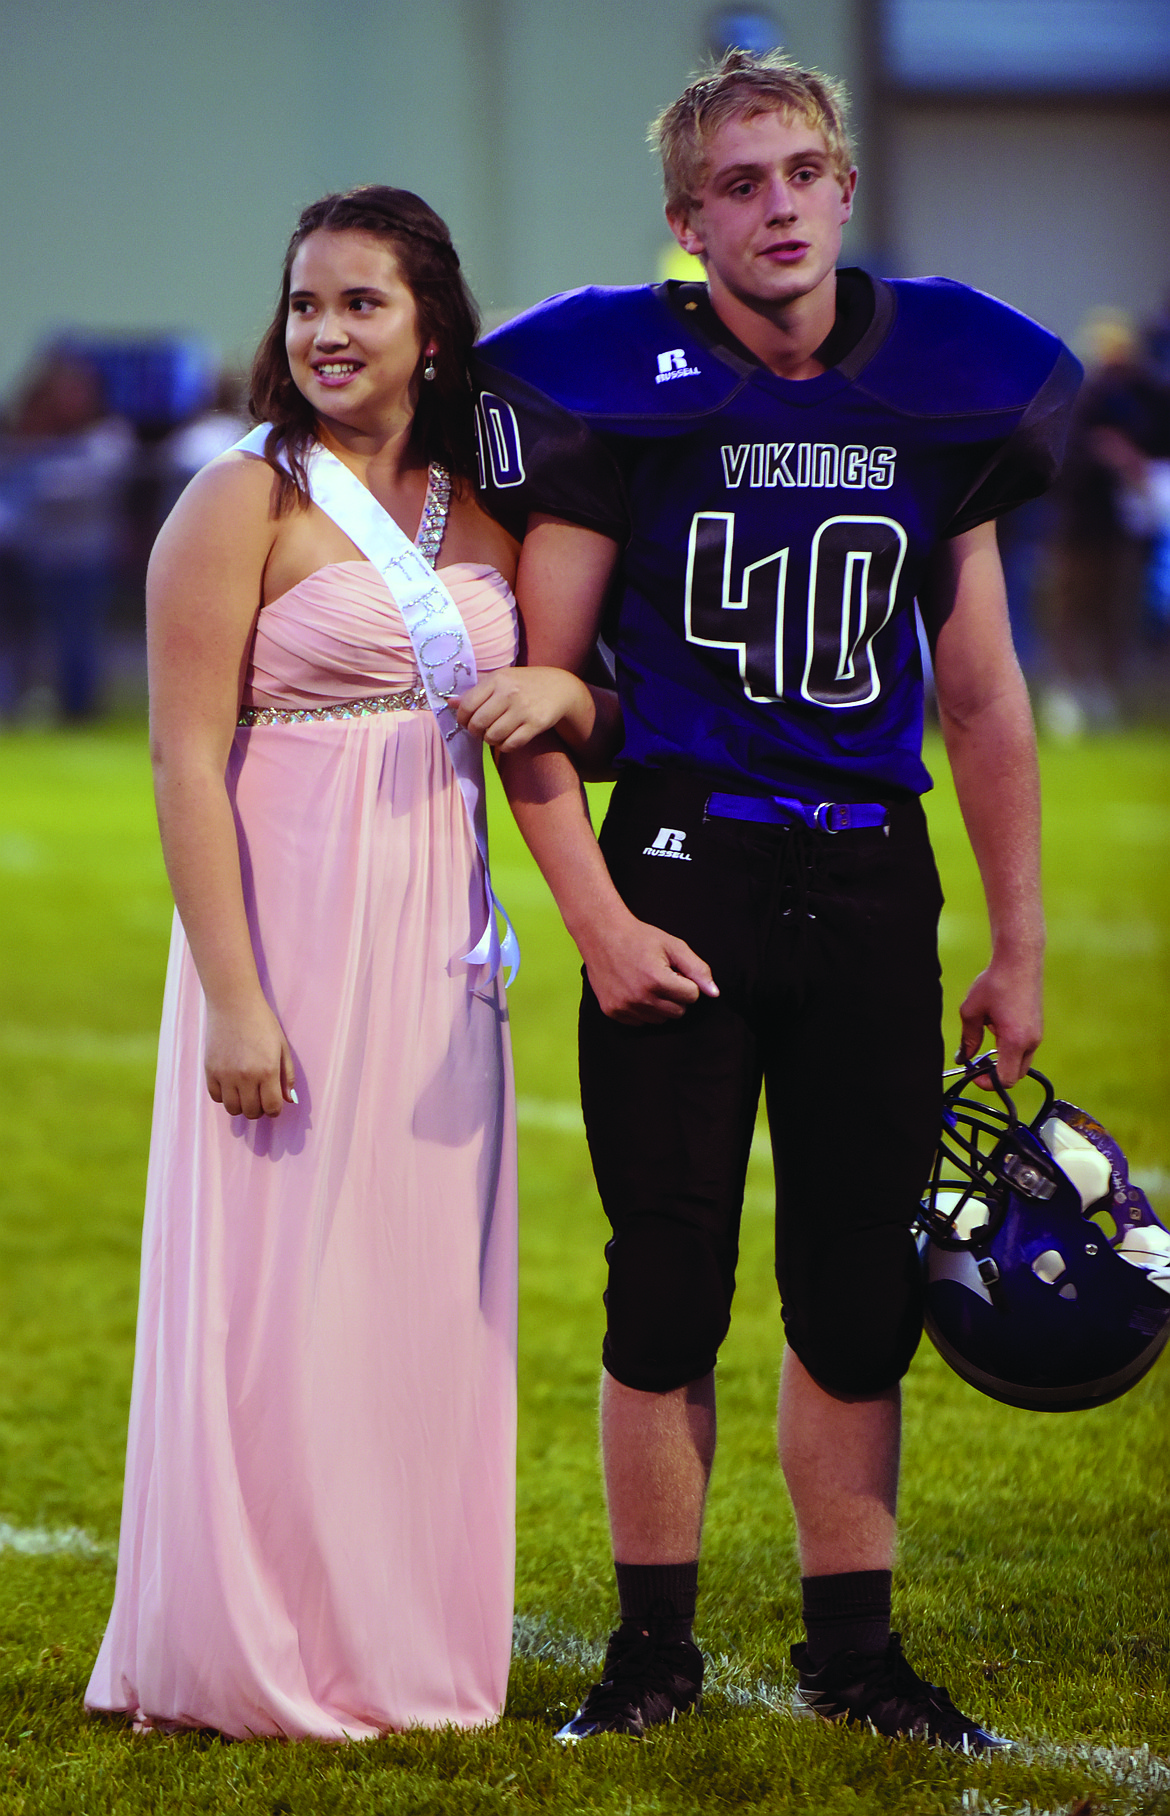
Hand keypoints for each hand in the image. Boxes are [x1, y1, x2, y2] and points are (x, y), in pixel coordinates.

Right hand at [204, 996, 296, 1118]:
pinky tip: (231, 1085)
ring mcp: (225, 1075)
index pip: (271, 1107)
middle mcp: (245, 1076)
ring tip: (245, 1094)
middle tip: (260, 1098)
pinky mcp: (210, 1070)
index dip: (274, 1110)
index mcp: (267, 1071)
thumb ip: (287, 1076)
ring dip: (241, 1106)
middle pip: (251, 1112)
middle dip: (259, 1110)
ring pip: (232, 1109)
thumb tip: (289, 1100)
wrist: (234, 1004)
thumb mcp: (282, 1047)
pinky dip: (224, 1096)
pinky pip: (216, 1097)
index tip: (273, 1104)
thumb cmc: (262, 1023)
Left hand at [454, 667, 590, 751]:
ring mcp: (523, 709)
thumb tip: (450, 703)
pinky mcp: (536, 724)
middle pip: (478, 723)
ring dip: (490, 740)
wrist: (560, 687)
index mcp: (497, 679)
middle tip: (480, 731)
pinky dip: (505, 746)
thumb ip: (476, 692)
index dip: (462, 719)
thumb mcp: (501, 680)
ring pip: (493, 736)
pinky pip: (511, 744)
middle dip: (475, 732)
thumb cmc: (524, 684)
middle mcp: (509, 693)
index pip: (468, 705)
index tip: (466, 722)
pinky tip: (507, 740)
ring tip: (495, 734)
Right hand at [580, 911, 718, 1023]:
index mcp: (657, 980)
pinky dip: (643, 1010)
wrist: (601, 935)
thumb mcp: (673, 946)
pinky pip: (641, 1022)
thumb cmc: (640, 938)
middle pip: (679, 1011)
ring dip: (660, 1004)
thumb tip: (714, 993)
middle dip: (676, 995)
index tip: (675, 970)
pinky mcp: (613, 1012)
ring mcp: (624, 1007)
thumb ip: (698, 969)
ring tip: (648, 982)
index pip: (692, 996)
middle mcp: (640, 998)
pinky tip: (635, 990)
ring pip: (660, 1019)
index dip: (687, 982)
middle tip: (662, 976)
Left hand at [956, 950, 1042, 1087]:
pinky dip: (1011, 1051)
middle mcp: (1031, 1042)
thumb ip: (967, 1039)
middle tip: (977, 1064)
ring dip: (1003, 1061)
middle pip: (1014, 1076)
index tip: (973, 1074)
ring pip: (1021, 1064)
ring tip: (986, 1042)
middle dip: (995, 1075)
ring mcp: (1037, 1035)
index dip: (987, 1083)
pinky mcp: (1038, 1028)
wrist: (1019, 961)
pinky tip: (997, 1032)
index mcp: (1014, 1040)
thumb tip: (962, 1058)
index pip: (1005, 1079)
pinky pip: (1025, 1050)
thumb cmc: (995, 983)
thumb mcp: (971, 1011)